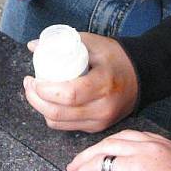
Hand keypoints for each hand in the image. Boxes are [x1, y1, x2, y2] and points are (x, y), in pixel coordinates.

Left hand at [23, 33, 137, 132]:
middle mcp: (103, 107)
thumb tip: (33, 46)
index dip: (44, 90)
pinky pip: (67, 126)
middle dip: (35, 99)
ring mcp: (100, 121)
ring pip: (59, 123)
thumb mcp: (93, 43)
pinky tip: (48, 102)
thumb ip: (64, 42)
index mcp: (104, 84)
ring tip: (35, 92)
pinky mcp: (96, 127)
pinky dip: (53, 115)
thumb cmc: (115, 57)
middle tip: (29, 84)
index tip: (33, 79)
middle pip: (58, 113)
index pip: (68, 95)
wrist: (141, 75)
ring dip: (41, 109)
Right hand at [66, 130, 170, 170]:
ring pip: (122, 136)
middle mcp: (146, 148)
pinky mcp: (168, 144)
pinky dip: (122, 140)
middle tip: (73, 168)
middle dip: (86, 156)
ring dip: (102, 145)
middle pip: (106, 145)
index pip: (99, 164)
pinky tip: (117, 149)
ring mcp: (158, 143)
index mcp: (137, 166)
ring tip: (89, 158)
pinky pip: (138, 135)